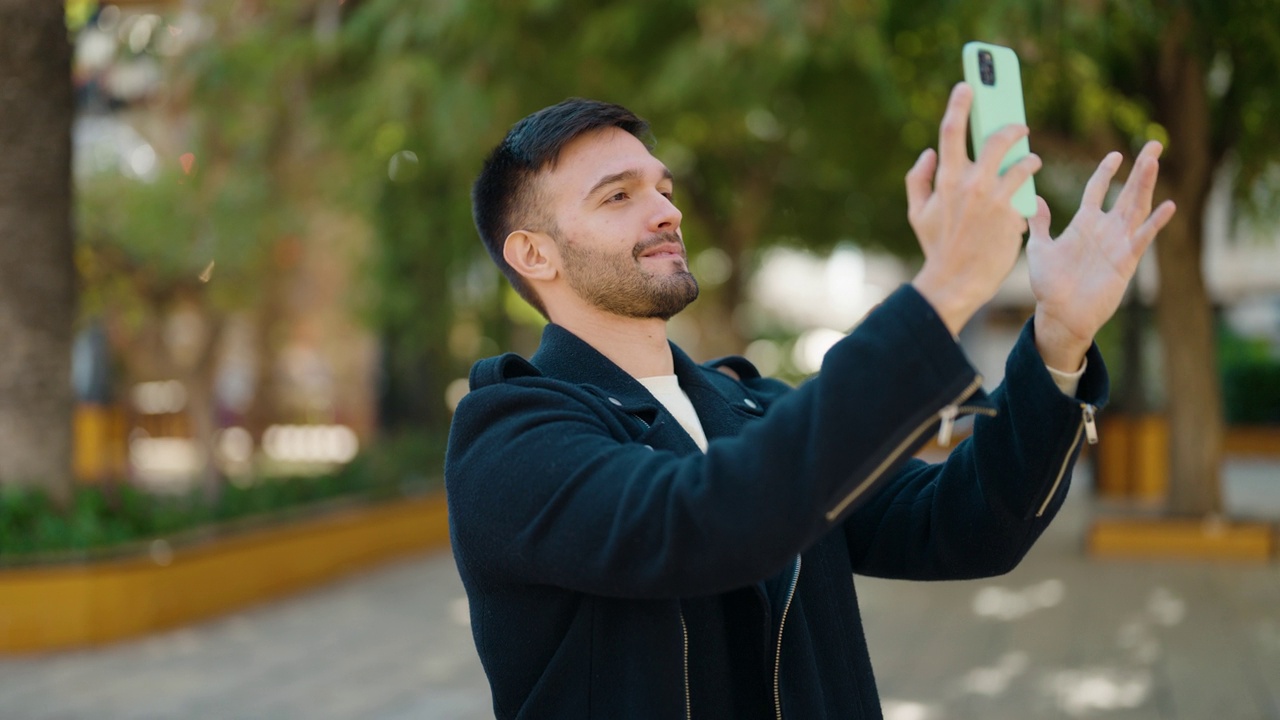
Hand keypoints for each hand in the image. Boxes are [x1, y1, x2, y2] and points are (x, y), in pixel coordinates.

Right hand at [908, 82, 1042, 335]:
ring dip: (1030, 157)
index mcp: (945, 179)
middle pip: (997, 138)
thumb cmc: (937, 246)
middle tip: (1019, 126)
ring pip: (1022, 162)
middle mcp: (970, 183)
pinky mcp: (1012, 213)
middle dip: (1012, 127)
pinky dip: (1028, 187)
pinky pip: (1027, 189)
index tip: (967, 85)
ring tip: (1032, 158)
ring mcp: (994, 198)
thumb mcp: (916, 213)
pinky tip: (1030, 188)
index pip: (951, 131)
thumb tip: (928, 152)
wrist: (955, 280)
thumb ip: (917, 178)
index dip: (959, 103)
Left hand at [1027, 141, 1176, 370]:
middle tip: (1154, 145)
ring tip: (1154, 162)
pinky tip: (1169, 205)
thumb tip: (1035, 198)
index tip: (1115, 155)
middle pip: (1126, 192)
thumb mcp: (1040, 248)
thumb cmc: (1048, 284)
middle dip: (1139, 169)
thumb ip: (1040, 223)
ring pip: (1136, 208)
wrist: (1060, 314)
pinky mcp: (1126, 260)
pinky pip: (1143, 238)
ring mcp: (1117, 243)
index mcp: (1084, 223)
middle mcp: (1104, 230)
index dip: (1106, 172)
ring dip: (1146, 185)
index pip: (1097, 190)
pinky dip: (1155, 222)